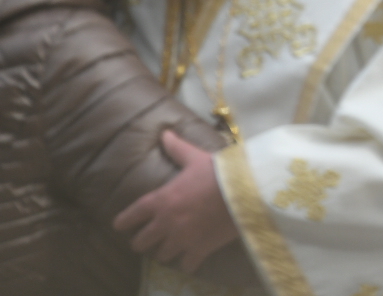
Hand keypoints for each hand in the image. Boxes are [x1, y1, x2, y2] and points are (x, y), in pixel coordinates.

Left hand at [113, 131, 238, 273]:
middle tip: (150, 238)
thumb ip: (177, 149)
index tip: (121, 226)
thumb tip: (164, 133)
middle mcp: (165, 223)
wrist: (245, 190)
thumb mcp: (195, 158)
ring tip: (171, 247)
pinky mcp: (199, 250)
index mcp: (160, 200)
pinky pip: (186, 265)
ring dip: (166, 251)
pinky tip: (191, 258)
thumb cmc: (217, 172)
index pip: (130, 216)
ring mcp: (181, 239)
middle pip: (140, 243)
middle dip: (143, 241)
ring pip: (161, 256)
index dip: (123, 223)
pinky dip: (187, 262)